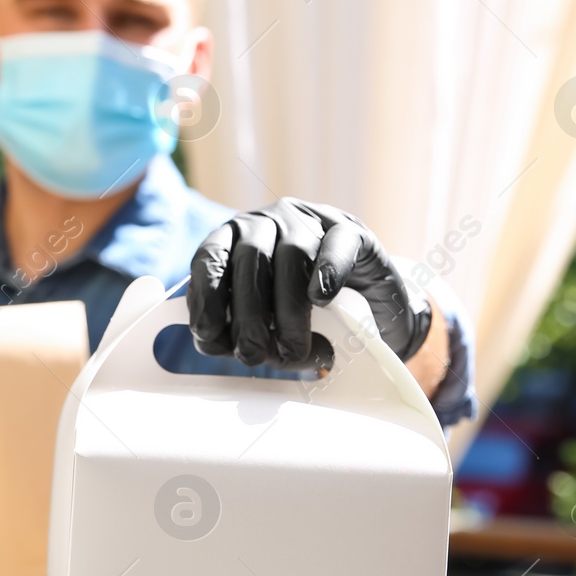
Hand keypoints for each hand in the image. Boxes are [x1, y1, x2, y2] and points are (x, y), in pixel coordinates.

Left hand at [186, 198, 430, 370]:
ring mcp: (312, 222)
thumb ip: (240, 332)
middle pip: (251, 260)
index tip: (206, 332)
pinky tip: (322, 298)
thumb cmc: (304, 312)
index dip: (206, 296)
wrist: (369, 302)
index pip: (211, 257)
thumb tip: (228, 346)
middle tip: (253, 353)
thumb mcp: (265, 324)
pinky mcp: (352, 231)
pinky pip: (338, 242)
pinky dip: (328, 270)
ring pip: (293, 255)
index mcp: (237, 241)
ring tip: (293, 348)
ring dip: (288, 308)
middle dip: (248, 314)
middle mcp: (270, 223)